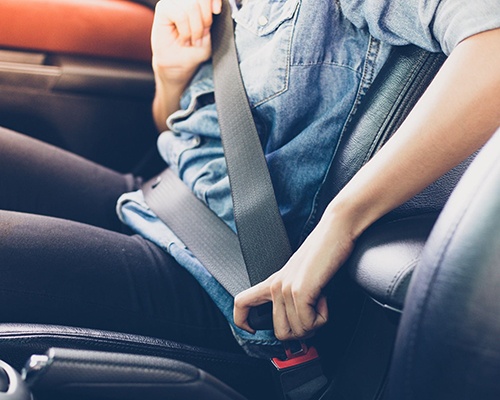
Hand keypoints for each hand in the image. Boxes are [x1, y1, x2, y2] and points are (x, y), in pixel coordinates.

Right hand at [151, 0, 221, 82]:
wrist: (178, 65)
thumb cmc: (193, 50)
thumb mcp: (209, 33)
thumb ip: (211, 17)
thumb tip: (214, 5)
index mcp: (197, 3)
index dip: (214, 0)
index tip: (217, 12)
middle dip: (205, 19)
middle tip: (202, 35)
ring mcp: (173, 2)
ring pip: (191, 6)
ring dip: (195, 28)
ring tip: (192, 40)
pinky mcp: (163, 8)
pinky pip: (180, 15)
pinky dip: (185, 31)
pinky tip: (184, 39)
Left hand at [234, 210, 355, 340]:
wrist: (336, 231)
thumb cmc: (325, 253)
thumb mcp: (303, 276)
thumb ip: (295, 297)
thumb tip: (301, 326)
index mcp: (273, 282)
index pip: (241, 303)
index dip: (242, 321)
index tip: (254, 329)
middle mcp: (275, 286)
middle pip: (280, 333)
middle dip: (302, 333)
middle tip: (314, 316)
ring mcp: (285, 288)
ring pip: (298, 332)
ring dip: (315, 324)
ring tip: (321, 302)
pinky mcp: (299, 291)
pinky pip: (308, 324)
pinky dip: (322, 318)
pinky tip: (324, 298)